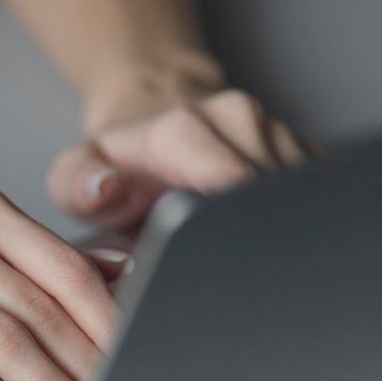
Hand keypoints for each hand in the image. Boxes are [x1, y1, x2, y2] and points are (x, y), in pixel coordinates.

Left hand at [47, 88, 308, 230]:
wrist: (148, 120)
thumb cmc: (112, 164)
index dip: (228, 222)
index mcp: (185, 128)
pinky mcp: (300, 150)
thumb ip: (77, 184)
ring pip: (296, 195)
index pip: (232, 178)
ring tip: (230, 241)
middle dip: (247, 234)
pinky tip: (254, 229)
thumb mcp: (73, 177)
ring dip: (267, 226)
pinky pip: (308, 192)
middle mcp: (238, 120)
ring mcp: (275, 131)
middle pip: (268, 193)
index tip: (216, 254)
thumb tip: (106, 187)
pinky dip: (287, 218)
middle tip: (218, 261)